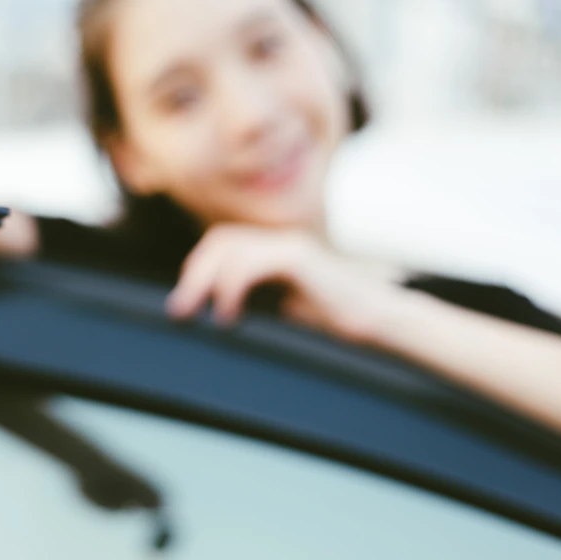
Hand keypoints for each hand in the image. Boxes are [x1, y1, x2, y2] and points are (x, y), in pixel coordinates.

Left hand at [166, 225, 404, 343]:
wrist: (380, 321)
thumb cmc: (336, 321)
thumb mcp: (283, 311)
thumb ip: (255, 304)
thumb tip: (213, 316)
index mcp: (275, 253)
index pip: (223, 245)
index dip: (197, 269)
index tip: (184, 304)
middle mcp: (280, 242)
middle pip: (221, 240)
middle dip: (193, 273)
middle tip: (179, 310)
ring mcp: (290, 245)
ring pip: (230, 247)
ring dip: (203, 280)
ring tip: (195, 312)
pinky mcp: (299, 257)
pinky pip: (251, 261)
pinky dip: (230, 286)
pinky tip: (228, 313)